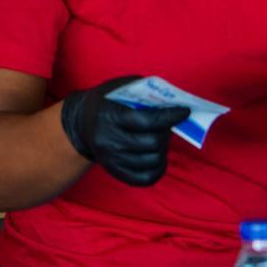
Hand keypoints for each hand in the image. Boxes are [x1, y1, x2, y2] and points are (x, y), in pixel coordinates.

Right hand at [60, 76, 189, 186]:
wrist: (81, 123)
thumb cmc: (108, 101)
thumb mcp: (122, 87)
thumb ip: (146, 92)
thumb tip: (175, 103)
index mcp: (110, 117)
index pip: (146, 121)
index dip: (170, 117)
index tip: (185, 111)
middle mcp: (108, 141)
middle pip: (152, 143)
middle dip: (166, 132)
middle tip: (166, 125)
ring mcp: (111, 159)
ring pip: (152, 161)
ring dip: (163, 149)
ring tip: (160, 138)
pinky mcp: (115, 172)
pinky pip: (145, 178)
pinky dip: (158, 168)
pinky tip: (159, 157)